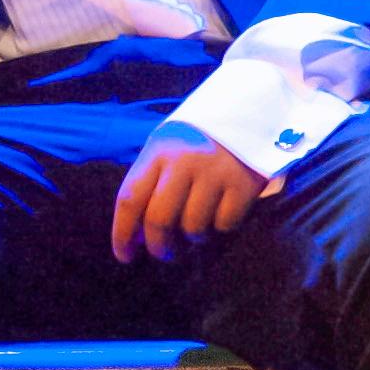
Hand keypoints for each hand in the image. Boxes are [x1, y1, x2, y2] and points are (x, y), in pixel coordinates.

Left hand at [111, 120, 281, 263]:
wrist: (247, 114)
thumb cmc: (195, 142)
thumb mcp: (165, 149)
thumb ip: (149, 184)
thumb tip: (135, 236)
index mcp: (158, 151)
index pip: (130, 198)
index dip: (122, 233)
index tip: (124, 256)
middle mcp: (184, 161)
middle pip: (159, 219)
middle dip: (158, 246)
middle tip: (163, 254)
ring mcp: (215, 172)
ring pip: (192, 226)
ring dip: (191, 237)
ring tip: (195, 229)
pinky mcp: (243, 183)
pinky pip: (224, 224)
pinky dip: (219, 228)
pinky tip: (219, 215)